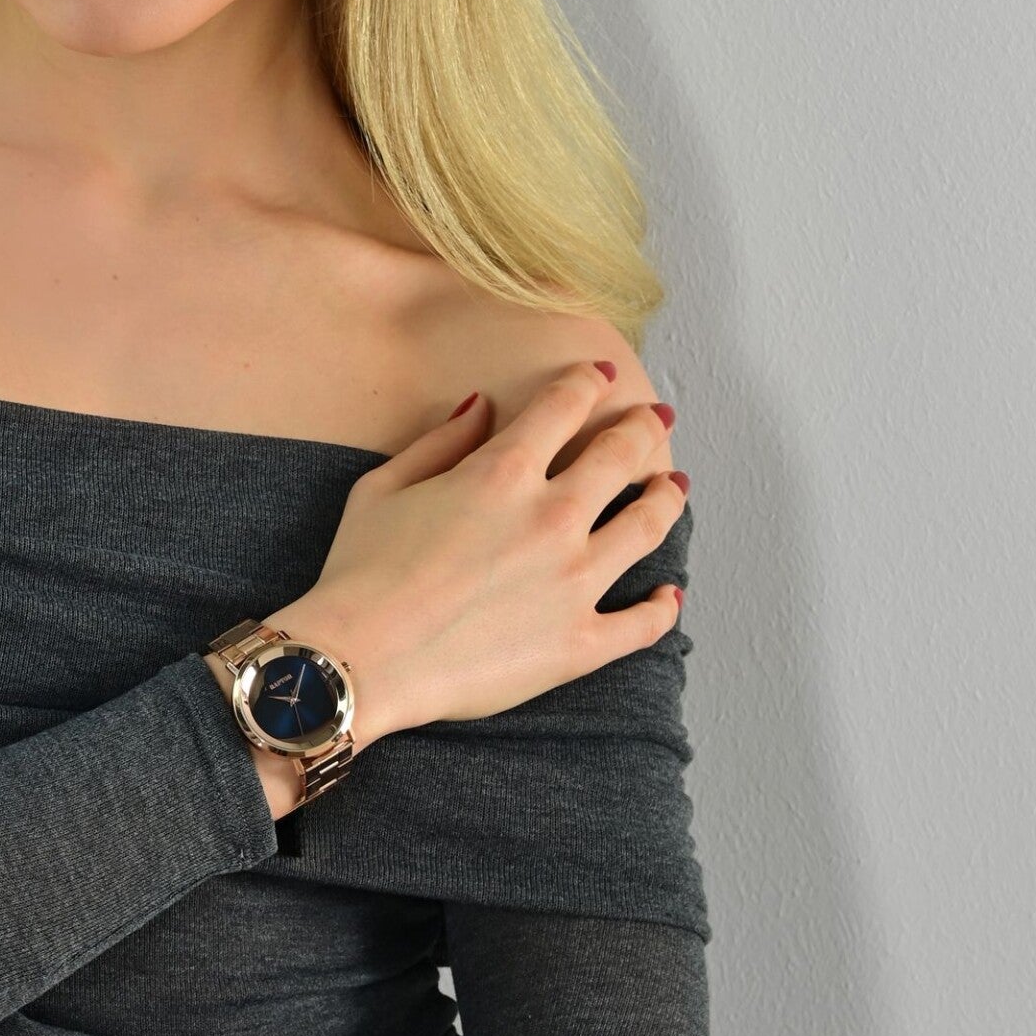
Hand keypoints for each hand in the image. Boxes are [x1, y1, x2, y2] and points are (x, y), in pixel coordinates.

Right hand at [281, 359, 685, 739]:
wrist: (363, 660)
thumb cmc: (361, 572)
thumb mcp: (384, 486)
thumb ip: (442, 441)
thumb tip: (482, 406)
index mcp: (503, 473)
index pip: (564, 406)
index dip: (589, 381)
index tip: (604, 375)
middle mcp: (551, 518)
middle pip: (620, 457)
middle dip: (644, 428)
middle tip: (658, 418)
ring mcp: (574, 582)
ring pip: (647, 527)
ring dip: (667, 498)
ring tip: (674, 486)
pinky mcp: (580, 643)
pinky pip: (642, 623)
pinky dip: (663, 606)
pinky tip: (669, 594)